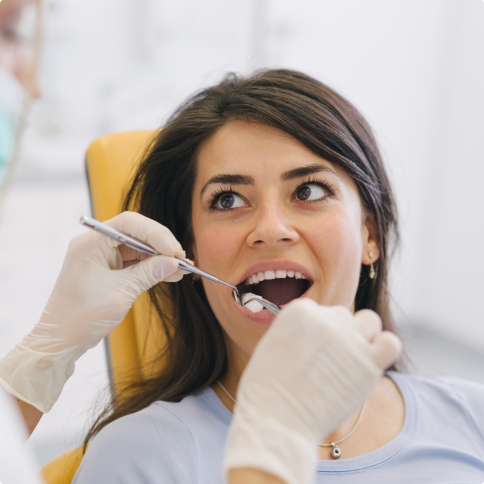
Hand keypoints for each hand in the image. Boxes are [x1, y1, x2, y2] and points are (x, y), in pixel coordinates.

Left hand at [0, 212, 185, 412]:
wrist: (60, 341)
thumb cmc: (81, 317)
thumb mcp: (121, 293)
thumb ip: (149, 273)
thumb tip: (173, 262)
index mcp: (91, 243)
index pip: (129, 224)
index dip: (156, 234)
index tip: (174, 251)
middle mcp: (95, 244)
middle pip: (135, 232)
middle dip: (161, 245)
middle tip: (181, 259)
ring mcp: (101, 256)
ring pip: (138, 247)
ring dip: (159, 257)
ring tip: (181, 269)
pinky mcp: (106, 269)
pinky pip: (134, 261)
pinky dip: (151, 267)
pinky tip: (169, 274)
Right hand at [224, 299, 401, 483]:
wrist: (275, 421)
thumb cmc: (267, 390)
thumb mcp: (272, 343)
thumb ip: (297, 330)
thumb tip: (315, 332)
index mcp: (299, 311)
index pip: (320, 311)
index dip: (316, 332)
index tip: (310, 352)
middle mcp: (325, 320)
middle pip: (343, 316)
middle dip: (337, 335)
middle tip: (327, 363)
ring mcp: (348, 340)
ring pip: (370, 321)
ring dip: (363, 336)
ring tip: (351, 359)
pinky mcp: (368, 363)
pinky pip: (390, 343)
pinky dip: (384, 349)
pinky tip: (370, 363)